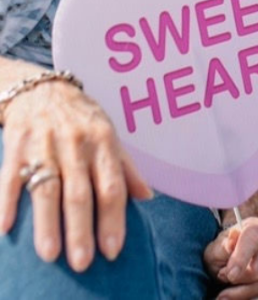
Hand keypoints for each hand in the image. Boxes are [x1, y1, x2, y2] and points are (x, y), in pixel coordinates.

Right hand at [0, 77, 152, 269]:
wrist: (43, 89)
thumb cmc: (82, 118)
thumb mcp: (110, 134)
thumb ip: (126, 167)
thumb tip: (148, 198)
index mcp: (103, 142)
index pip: (111, 185)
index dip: (113, 218)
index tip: (113, 250)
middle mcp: (75, 144)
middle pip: (79, 192)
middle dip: (81, 228)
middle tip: (83, 263)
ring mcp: (45, 144)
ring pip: (47, 187)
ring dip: (47, 222)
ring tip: (50, 254)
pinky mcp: (17, 145)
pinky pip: (9, 176)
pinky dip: (6, 202)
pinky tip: (5, 227)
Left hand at [204, 217, 257, 298]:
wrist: (239, 249)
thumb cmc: (226, 249)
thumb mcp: (217, 247)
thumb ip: (223, 246)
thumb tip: (230, 242)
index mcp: (255, 227)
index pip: (252, 240)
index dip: (241, 259)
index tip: (230, 275)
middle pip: (257, 270)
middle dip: (237, 280)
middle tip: (224, 276)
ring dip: (243, 292)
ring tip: (228, 291)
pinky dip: (254, 295)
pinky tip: (242, 292)